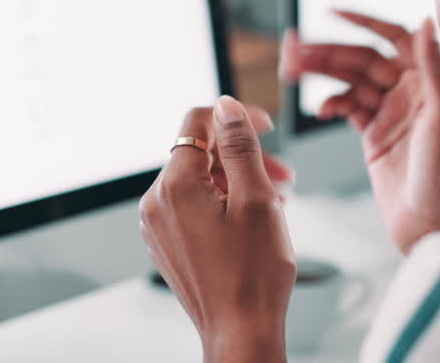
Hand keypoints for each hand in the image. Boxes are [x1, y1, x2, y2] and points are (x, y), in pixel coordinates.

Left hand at [140, 97, 295, 362]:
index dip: (235, 117)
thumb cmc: (252, 276)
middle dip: (243, 156)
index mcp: (174, 186)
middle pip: (200, 153)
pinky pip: (193, 205)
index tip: (264, 127)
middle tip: (282, 175)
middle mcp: (156, 203)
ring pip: (199, 180)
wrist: (240, 332)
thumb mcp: (257, 198)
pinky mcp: (167, 242)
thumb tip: (226, 107)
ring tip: (274, 201)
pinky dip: (222, 202)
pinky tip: (252, 219)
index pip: (197, 122)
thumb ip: (239, 145)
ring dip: (236, 180)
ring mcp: (159, 225)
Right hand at [280, 12, 439, 252]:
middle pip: (362, 58)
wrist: (434, 227)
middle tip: (293, 48)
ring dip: (321, 73)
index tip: (330, 11)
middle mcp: (411, 92)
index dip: (362, 21)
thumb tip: (426, 20)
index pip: (393, 37)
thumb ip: (434, 67)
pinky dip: (331, 103)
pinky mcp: (375, 136)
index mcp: (429, 82)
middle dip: (327, 51)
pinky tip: (320, 108)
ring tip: (292, 70)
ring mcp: (391, 113)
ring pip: (350, 81)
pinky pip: (347, 108)